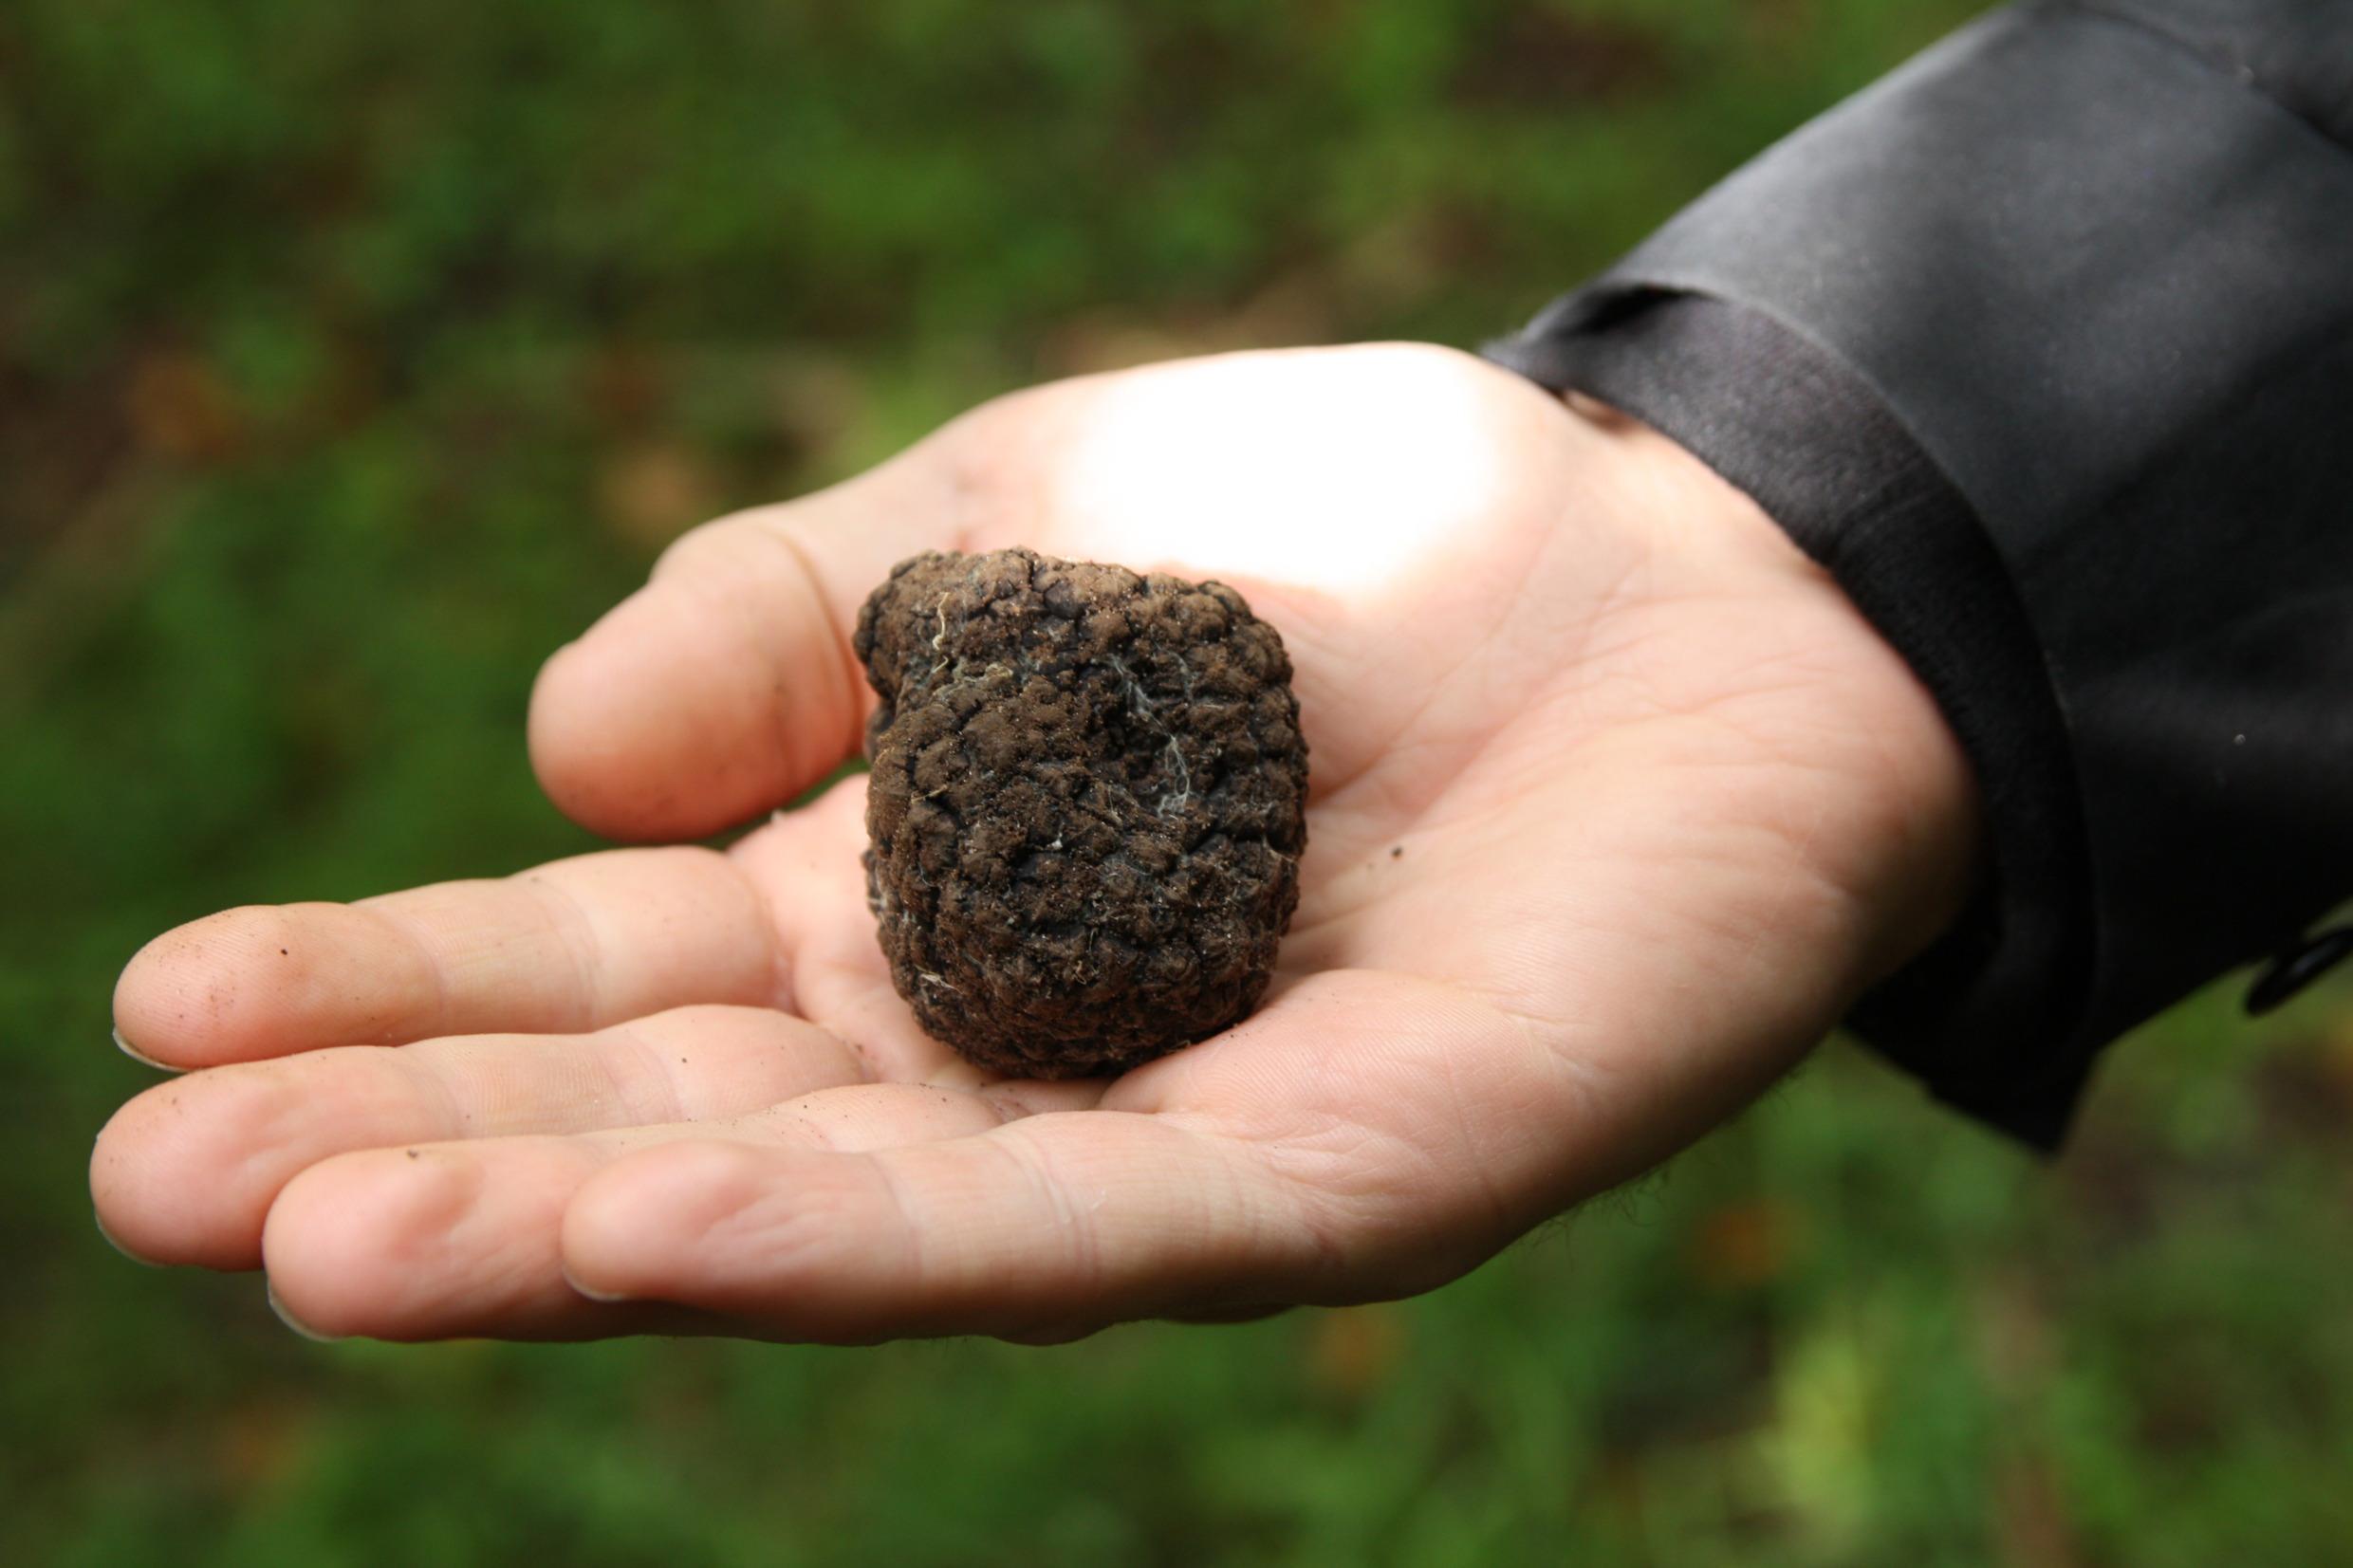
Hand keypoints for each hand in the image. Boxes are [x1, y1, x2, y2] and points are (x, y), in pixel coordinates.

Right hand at [92, 344, 1975, 1342]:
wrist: (1690, 566)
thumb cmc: (1347, 539)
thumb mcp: (1000, 522)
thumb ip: (780, 619)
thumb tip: (551, 758)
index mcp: (904, 898)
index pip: (614, 976)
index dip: (396, 994)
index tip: (161, 1004)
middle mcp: (999, 1051)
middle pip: (681, 1124)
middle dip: (428, 1153)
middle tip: (156, 1184)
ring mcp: (1156, 1143)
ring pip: (836, 1213)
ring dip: (575, 1233)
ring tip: (313, 1240)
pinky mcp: (1336, 1186)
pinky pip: (1075, 1226)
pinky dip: (862, 1234)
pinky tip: (662, 1232)